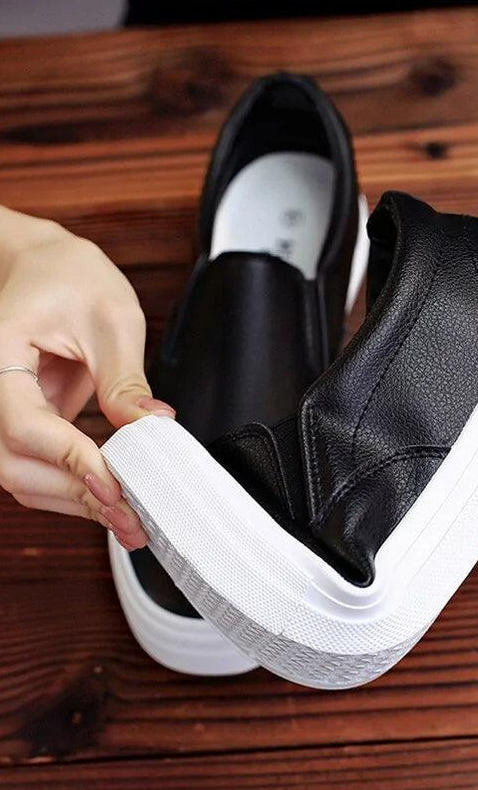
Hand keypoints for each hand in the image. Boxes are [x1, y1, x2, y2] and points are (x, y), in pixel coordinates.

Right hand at [0, 206, 174, 547]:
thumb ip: (124, 379)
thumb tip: (151, 426)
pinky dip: (71, 488)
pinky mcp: (20, 422)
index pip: (21, 422)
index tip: (113, 483)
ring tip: (127, 523)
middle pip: (12, 464)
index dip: (67, 458)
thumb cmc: (69, 277)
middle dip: (74, 495)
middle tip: (130, 519)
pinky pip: (36, 466)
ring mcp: (0, 410)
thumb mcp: (110, 318)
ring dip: (73, 503)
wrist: (44, 266)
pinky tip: (110, 501)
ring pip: (20, 476)